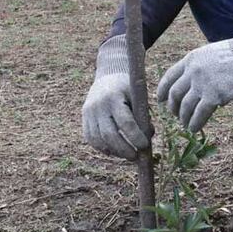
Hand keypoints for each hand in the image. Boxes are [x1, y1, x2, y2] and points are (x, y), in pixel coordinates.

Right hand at [82, 35, 150, 159]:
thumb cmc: (128, 87)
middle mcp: (98, 105)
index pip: (125, 122)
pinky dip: (103, 147)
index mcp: (114, 97)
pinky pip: (91, 139)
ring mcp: (88, 112)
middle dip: (124, 149)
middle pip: (110, 135)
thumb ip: (142, 116)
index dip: (136, 137)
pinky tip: (114, 150)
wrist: (108, 75)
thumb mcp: (138, 97)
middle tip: (136, 156)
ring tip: (126, 154)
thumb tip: (147, 139)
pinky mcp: (84, 118)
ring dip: (114, 151)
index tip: (145, 146)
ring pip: (98, 139)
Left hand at [157, 40, 232, 132]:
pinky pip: (199, 114)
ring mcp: (202, 85)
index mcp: (190, 60)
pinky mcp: (213, 96)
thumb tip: (196, 87)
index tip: (160, 99)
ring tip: (185, 124)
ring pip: (185, 106)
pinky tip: (194, 128)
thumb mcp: (210, 54)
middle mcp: (192, 72)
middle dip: (172, 107)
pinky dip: (194, 123)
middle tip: (174, 115)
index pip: (169, 77)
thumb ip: (199, 68)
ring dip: (183, 118)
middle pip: (175, 94)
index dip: (162, 90)